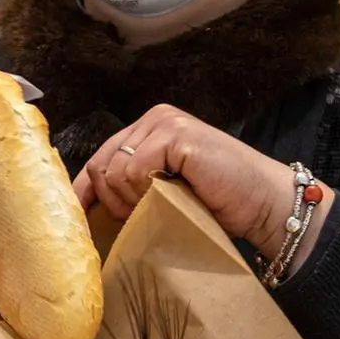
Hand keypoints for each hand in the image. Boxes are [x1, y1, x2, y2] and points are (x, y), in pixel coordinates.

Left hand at [72, 105, 333, 267]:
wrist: (264, 204)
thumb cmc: (217, 204)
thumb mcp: (163, 193)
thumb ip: (132, 187)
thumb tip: (86, 206)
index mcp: (148, 128)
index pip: (100, 158)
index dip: (85, 191)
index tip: (75, 220)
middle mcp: (153, 118)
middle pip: (100, 165)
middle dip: (113, 201)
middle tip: (142, 216)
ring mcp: (164, 123)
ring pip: (113, 170)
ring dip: (129, 200)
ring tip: (160, 207)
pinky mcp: (176, 135)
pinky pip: (133, 170)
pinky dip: (143, 191)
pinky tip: (168, 196)